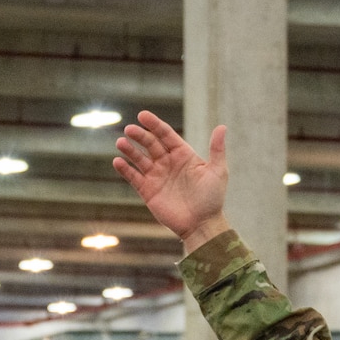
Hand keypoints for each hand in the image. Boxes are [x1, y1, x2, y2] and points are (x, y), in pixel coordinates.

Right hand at [112, 111, 231, 253]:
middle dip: (140, 136)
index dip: (155, 125)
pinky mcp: (148, 191)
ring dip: (130, 150)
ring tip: (120, 143)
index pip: (166, 135)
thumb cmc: (212, 198)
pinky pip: (134, 177)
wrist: (201, 224)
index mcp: (183, 155)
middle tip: (129, 129)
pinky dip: (125, 169)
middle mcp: (168, 163)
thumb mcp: (218, 171)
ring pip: (140, 159)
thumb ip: (217, 149)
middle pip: (150, 144)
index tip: (143, 115)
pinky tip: (118, 161)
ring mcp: (156, 177)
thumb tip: (221, 127)